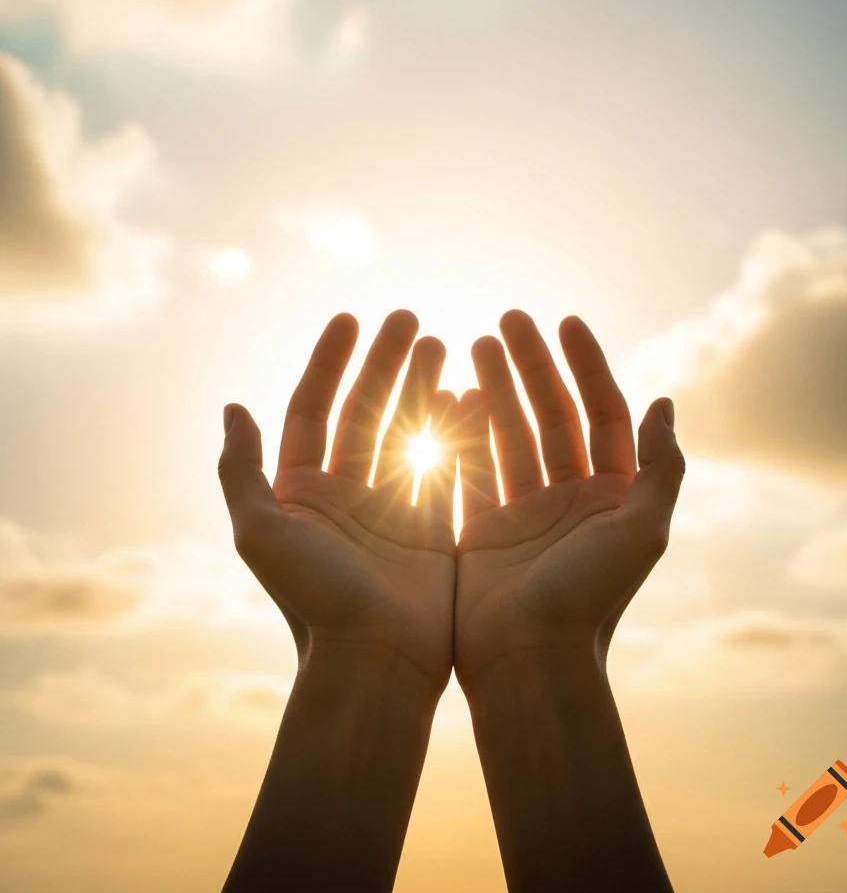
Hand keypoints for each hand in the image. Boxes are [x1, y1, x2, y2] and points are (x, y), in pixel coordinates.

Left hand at [218, 310, 458, 696]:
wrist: (374, 668)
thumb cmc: (313, 602)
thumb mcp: (260, 532)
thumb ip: (241, 470)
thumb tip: (233, 407)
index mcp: (301, 493)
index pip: (313, 408)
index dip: (329, 362)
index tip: (352, 320)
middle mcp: (344, 498)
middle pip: (364, 412)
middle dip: (385, 364)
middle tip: (410, 320)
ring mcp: (389, 513)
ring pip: (407, 433)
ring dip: (422, 388)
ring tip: (443, 343)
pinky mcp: (430, 533)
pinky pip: (445, 467)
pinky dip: (456, 431)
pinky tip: (471, 395)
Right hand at [454, 310, 684, 689]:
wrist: (530, 667)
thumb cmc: (590, 600)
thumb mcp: (643, 531)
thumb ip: (659, 468)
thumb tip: (665, 402)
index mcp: (610, 496)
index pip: (601, 412)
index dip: (586, 364)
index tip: (563, 322)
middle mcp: (570, 500)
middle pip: (551, 414)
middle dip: (531, 365)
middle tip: (506, 319)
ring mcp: (524, 514)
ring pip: (508, 434)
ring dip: (494, 388)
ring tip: (470, 342)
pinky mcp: (483, 532)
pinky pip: (471, 467)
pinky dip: (460, 431)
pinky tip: (446, 394)